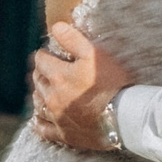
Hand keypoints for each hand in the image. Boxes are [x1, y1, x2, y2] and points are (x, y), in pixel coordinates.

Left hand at [31, 23, 133, 149]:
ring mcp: (56, 117)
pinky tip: (38, 118)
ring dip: (39, 94)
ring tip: (43, 90)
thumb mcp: (95, 54)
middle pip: (38, 81)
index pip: (41, 60)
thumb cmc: (111, 83)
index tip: (48, 53)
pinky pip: (43, 129)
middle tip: (47, 69)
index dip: (44, 54)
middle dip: (41, 73)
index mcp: (58, 76)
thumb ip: (73, 39)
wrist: (124, 116)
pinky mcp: (63, 134)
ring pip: (37, 103)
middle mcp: (52, 97)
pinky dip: (38, 122)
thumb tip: (55, 27)